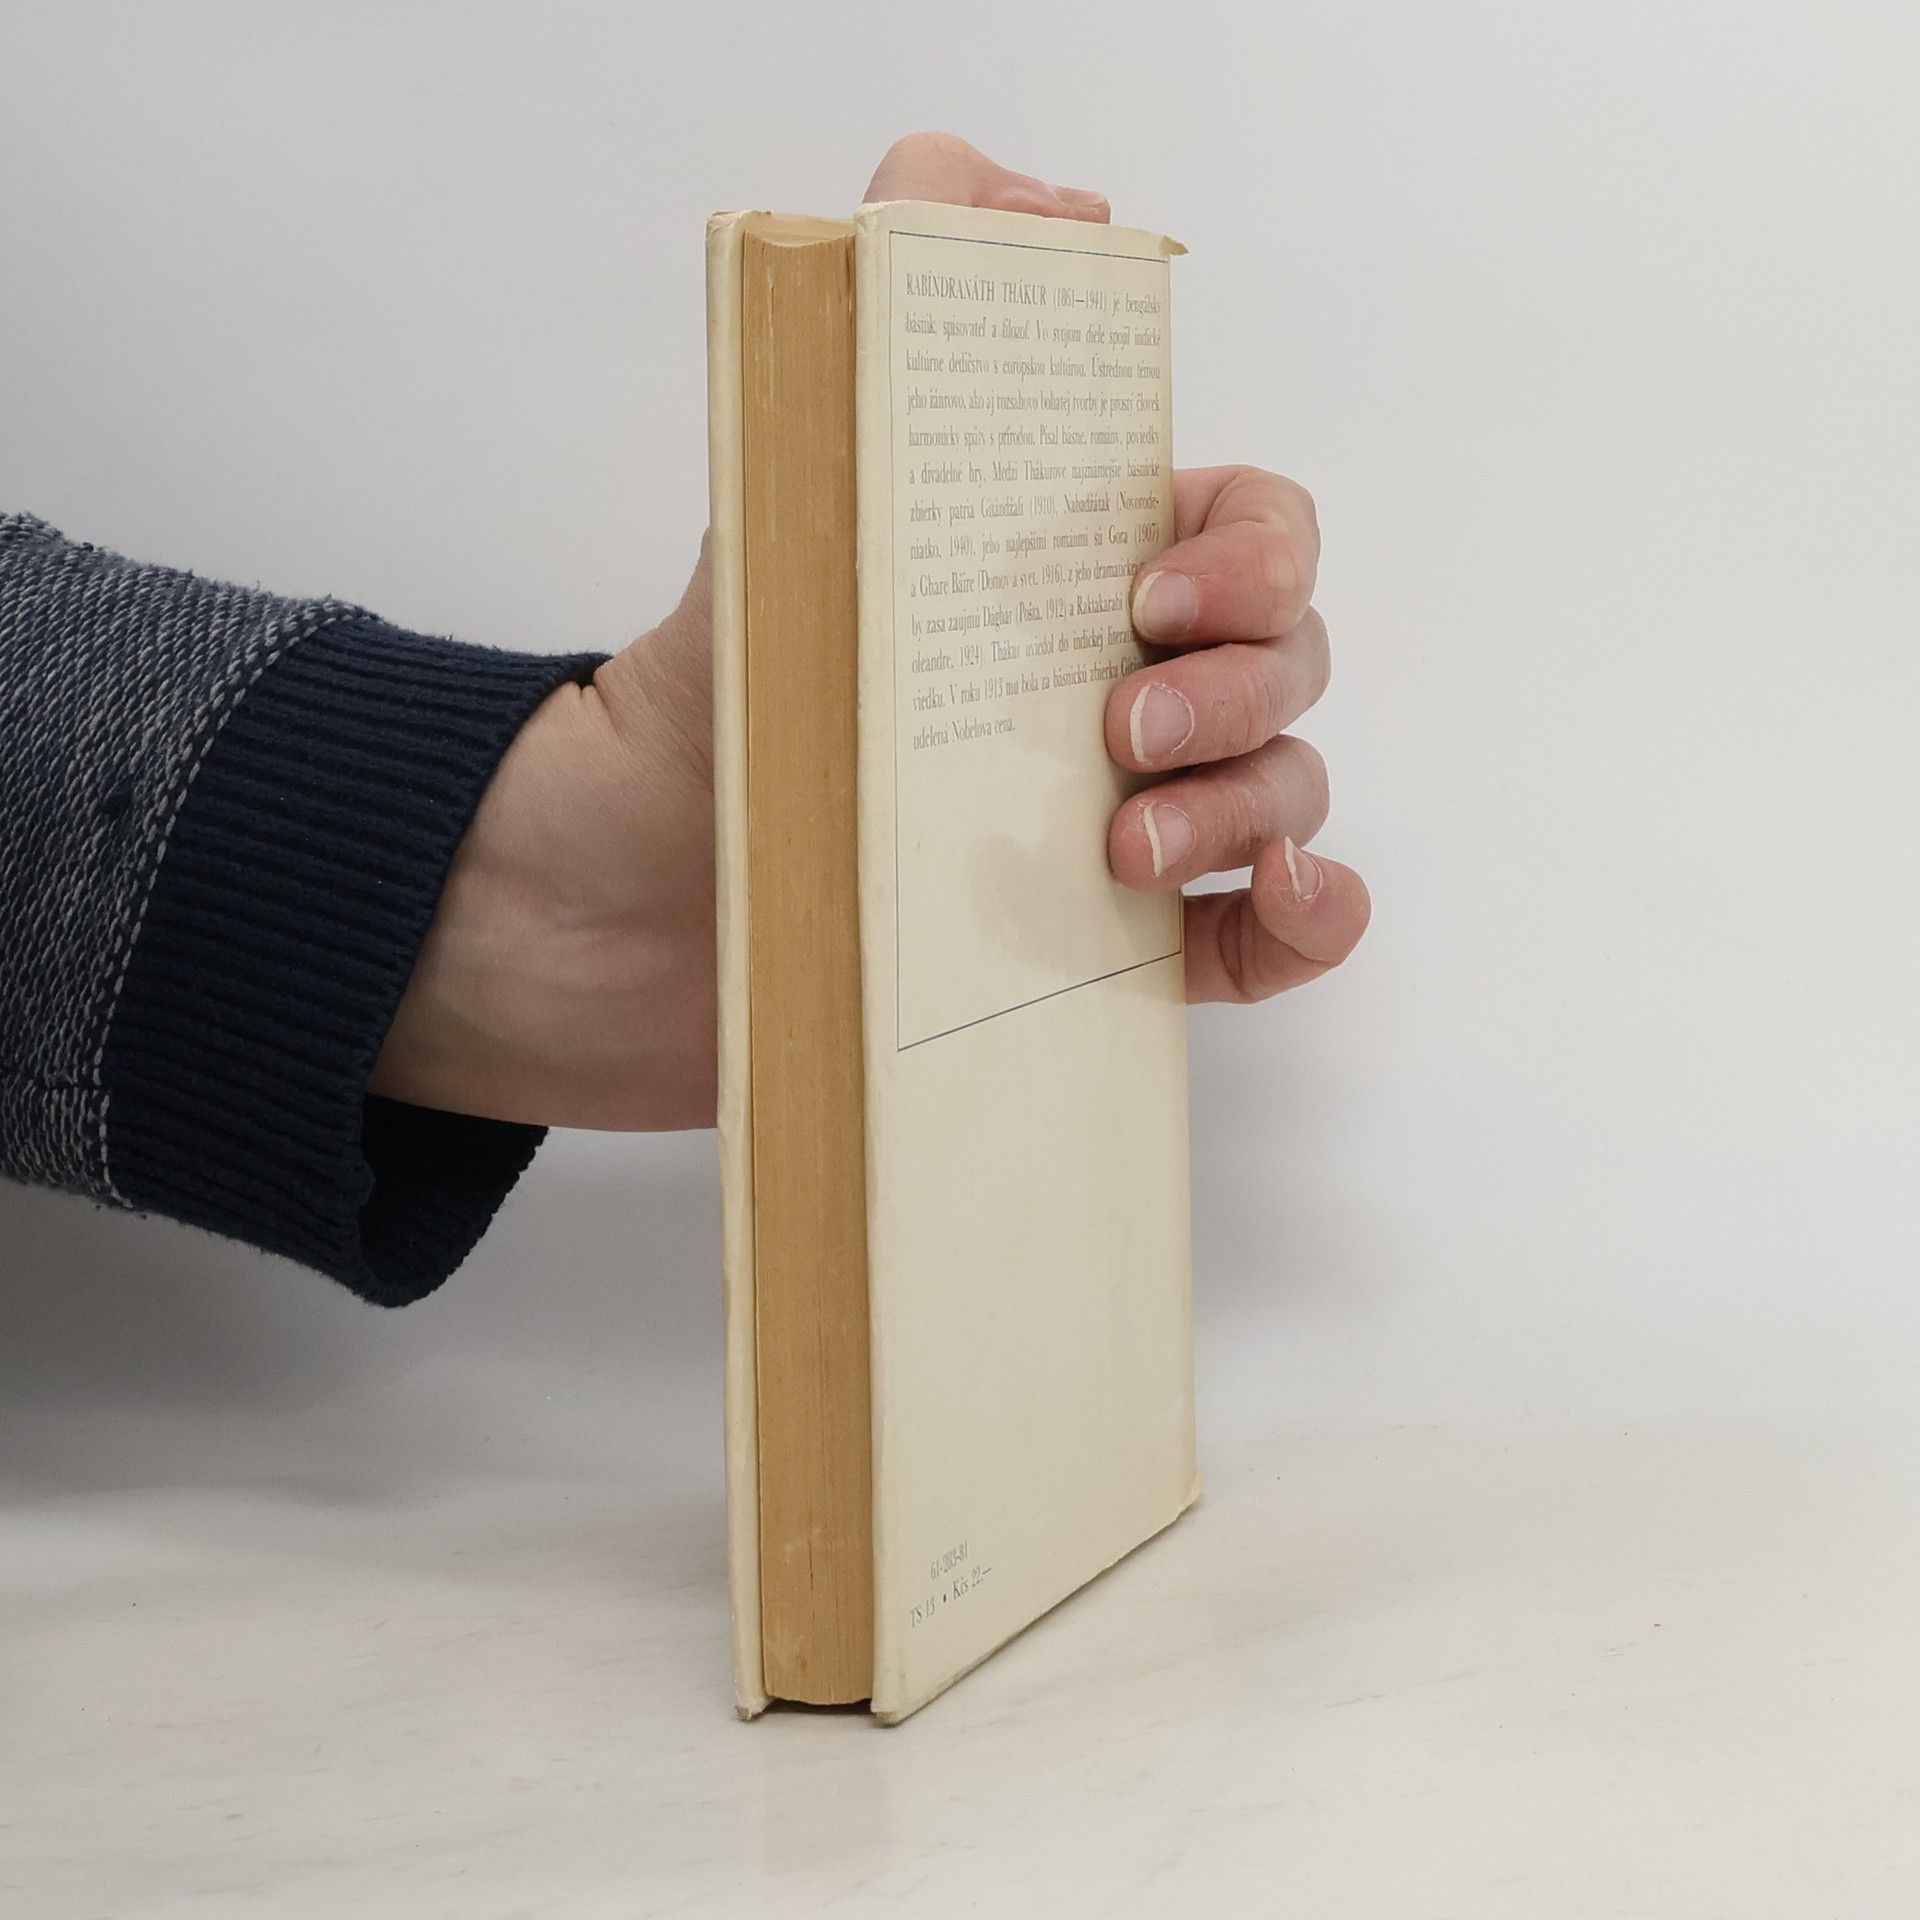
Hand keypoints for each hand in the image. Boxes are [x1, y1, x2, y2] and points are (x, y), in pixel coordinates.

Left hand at [373, 135, 1367, 1130]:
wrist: (613, 915)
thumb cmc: (697, 713)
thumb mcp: (772, 502)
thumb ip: (880, 317)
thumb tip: (1047, 204)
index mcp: (1062, 586)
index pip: (1245, 529)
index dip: (1250, 553)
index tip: (1153, 591)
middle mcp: (1115, 698)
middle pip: (1287, 661)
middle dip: (1240, 688)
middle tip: (1118, 727)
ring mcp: (1127, 829)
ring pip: (1287, 793)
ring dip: (1246, 809)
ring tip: (1120, 850)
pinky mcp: (1113, 960)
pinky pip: (1270, 943)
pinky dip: (1315, 920)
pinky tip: (1275, 903)